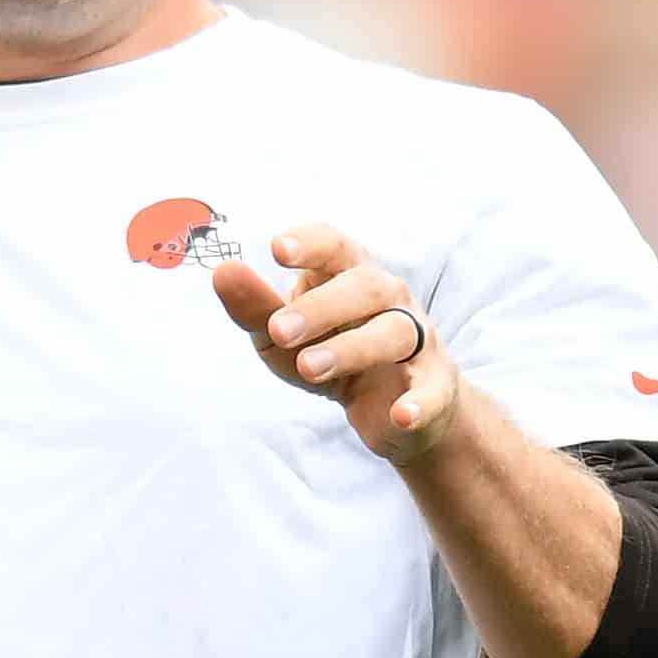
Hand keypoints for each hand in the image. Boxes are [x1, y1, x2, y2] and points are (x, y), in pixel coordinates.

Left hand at [212, 223, 461, 465]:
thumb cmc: (329, 353)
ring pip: (394, 332)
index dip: (310, 243)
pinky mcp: (435, 386)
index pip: (335, 245)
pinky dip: (419, 403)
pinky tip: (400, 414)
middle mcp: (388, 298)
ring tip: (308, 367)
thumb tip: (222, 272)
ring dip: (351, 348)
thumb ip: (254, 307)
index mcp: (348, 274)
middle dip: (320, 307)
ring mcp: (418, 340)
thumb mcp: (281, 336)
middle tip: (279, 330)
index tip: (278, 249)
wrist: (393, 409)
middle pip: (366, 287)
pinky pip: (432, 390)